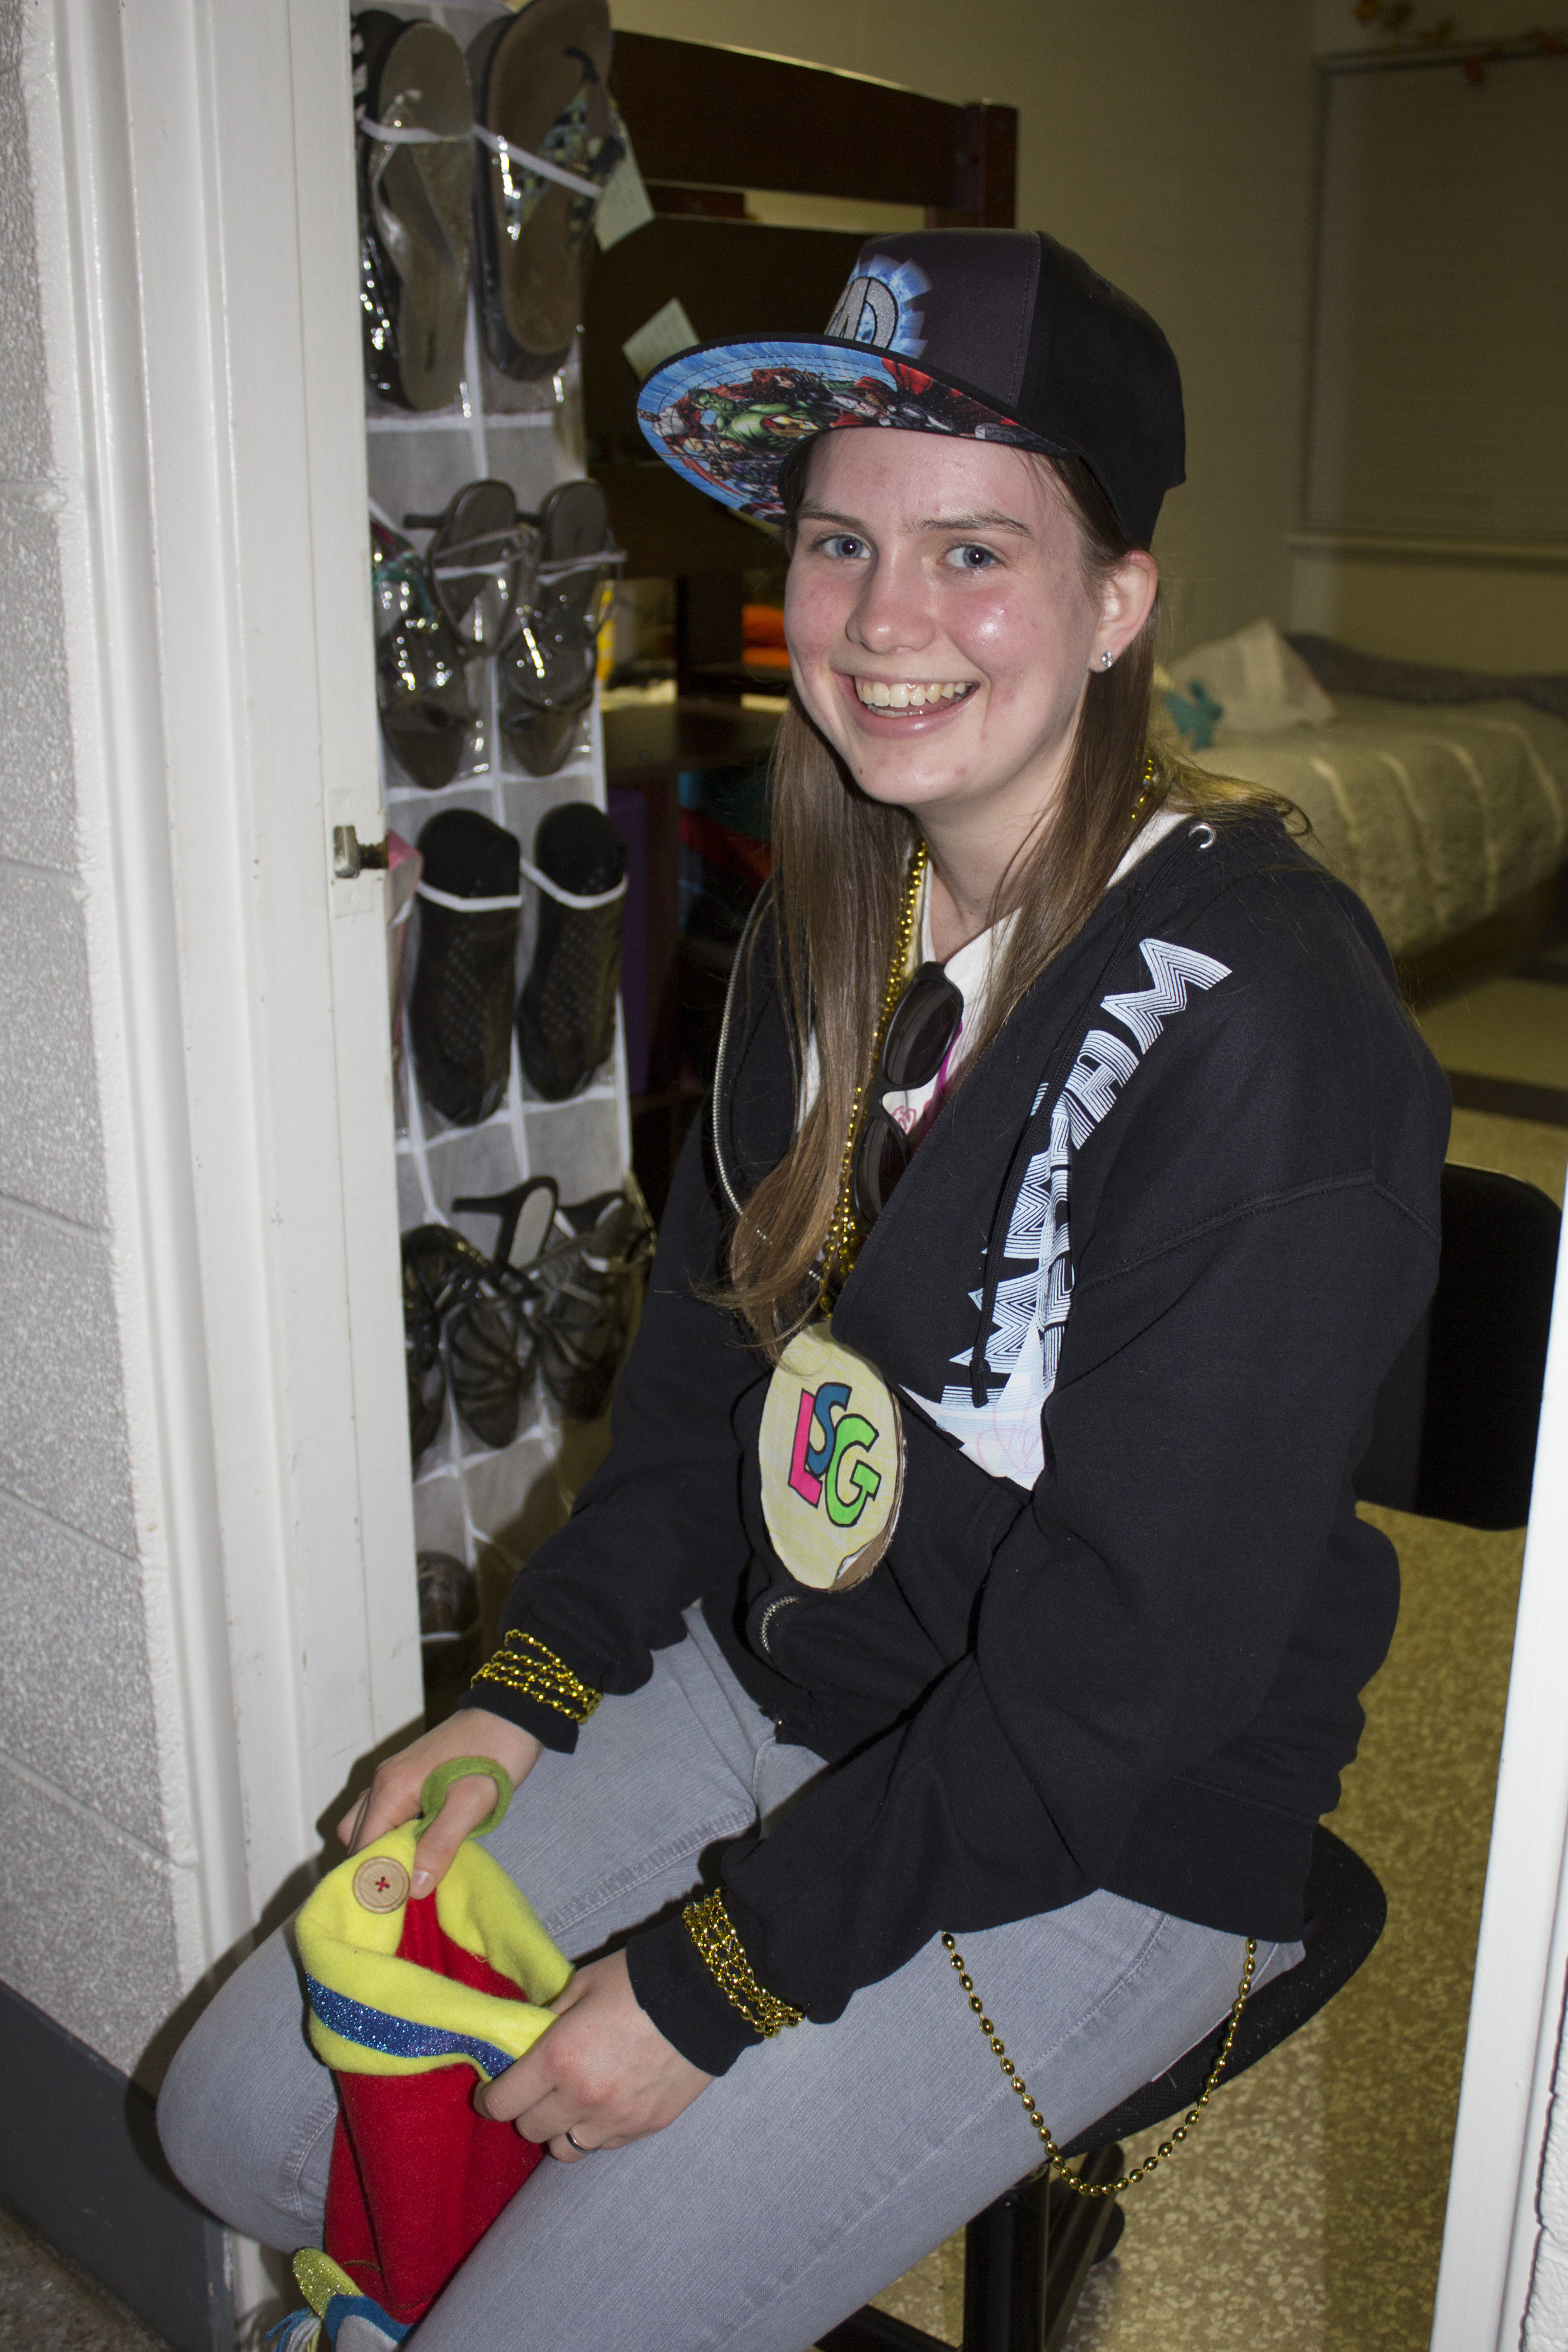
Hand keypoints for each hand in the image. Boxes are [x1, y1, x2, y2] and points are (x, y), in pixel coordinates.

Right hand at [336, 1707, 541, 1896]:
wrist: (513, 1713)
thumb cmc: (495, 1755)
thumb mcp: (472, 1803)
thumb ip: (440, 1843)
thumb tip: (414, 1887)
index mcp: (392, 1788)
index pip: (363, 1849)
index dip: (376, 1880)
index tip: (396, 1907)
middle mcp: (383, 1782)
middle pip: (358, 1839)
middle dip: (376, 1868)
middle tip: (405, 1895)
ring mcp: (394, 1777)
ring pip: (367, 1826)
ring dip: (383, 1851)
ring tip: (413, 1874)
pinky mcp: (408, 1777)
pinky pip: (384, 1813)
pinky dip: (392, 1835)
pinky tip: (419, 1849)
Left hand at [477, 1949, 711, 2157]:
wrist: (706, 1994)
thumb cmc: (637, 1980)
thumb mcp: (582, 1985)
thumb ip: (548, 2018)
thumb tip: (526, 2039)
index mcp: (559, 2058)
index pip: (502, 2104)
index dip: (490, 2098)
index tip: (491, 2090)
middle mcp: (582, 2098)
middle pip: (529, 2130)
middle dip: (525, 2110)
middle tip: (537, 2088)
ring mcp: (615, 2120)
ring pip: (564, 2149)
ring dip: (560, 2128)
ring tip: (572, 2102)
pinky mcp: (644, 2128)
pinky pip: (603, 2145)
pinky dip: (595, 2130)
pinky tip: (607, 2102)